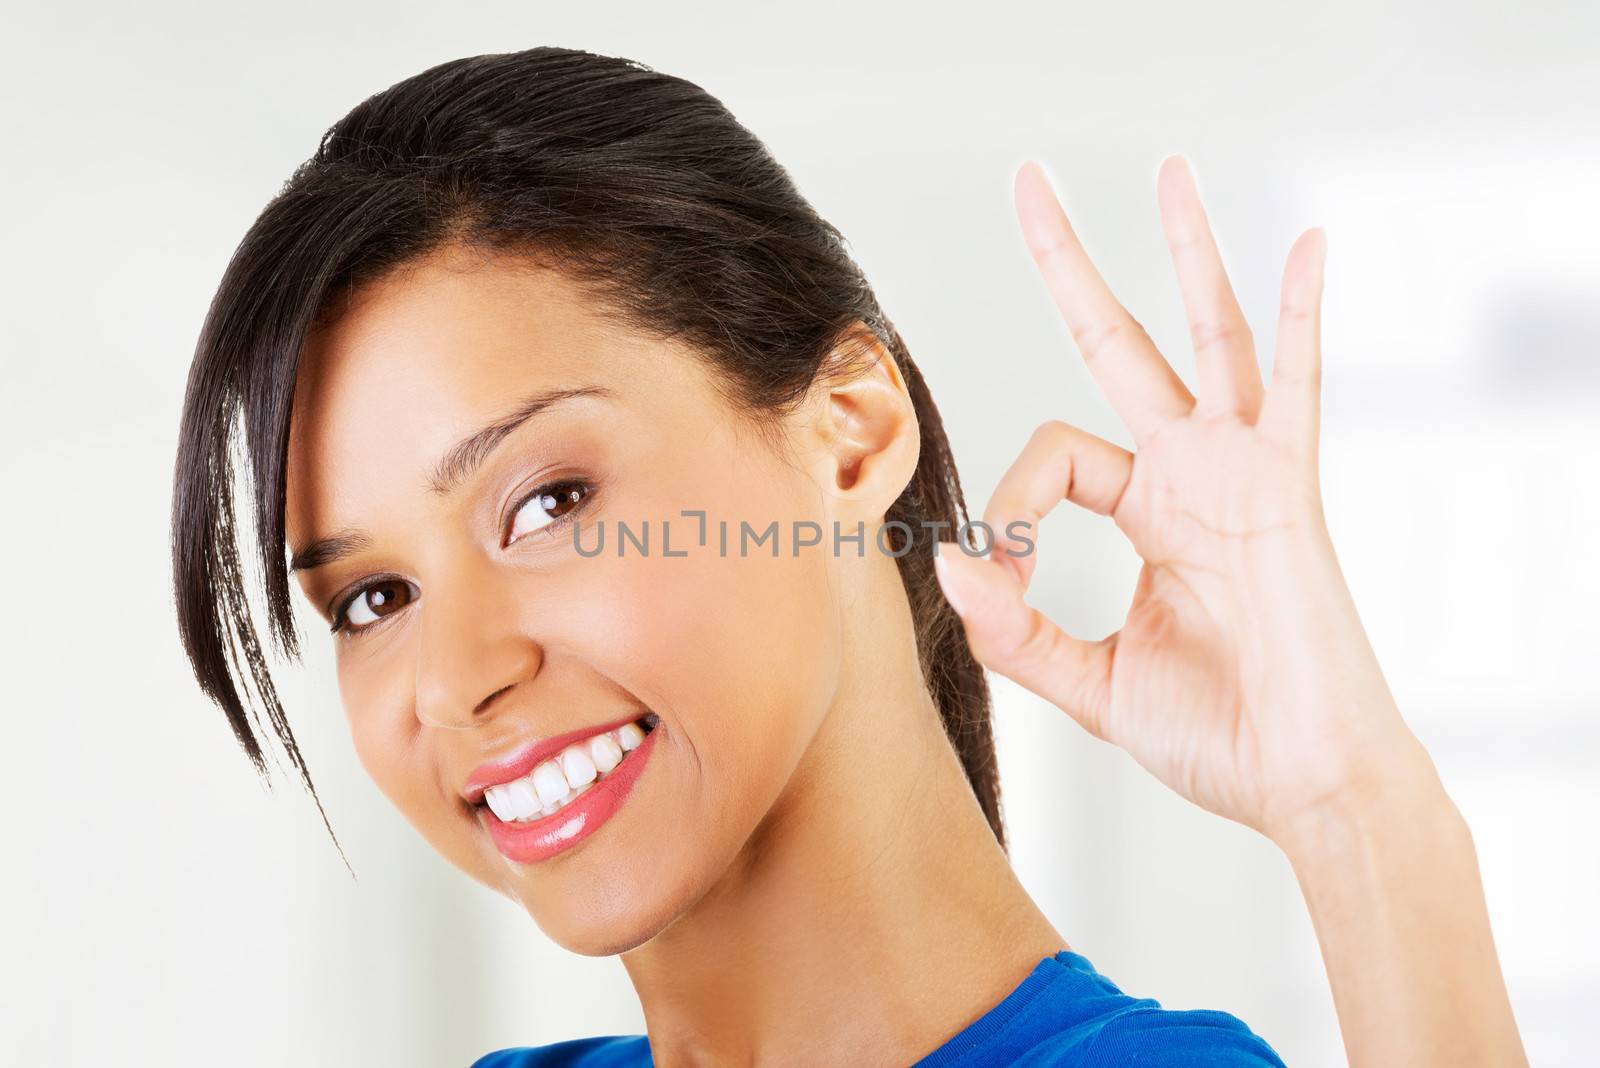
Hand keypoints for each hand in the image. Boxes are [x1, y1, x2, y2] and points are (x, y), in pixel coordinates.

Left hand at [933, 156, 1433, 843]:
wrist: (1304, 784)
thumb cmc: (1217, 734)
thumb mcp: (1092, 683)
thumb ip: (1015, 631)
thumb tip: (945, 562)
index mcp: (1145, 511)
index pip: (1052, 460)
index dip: (1009, 506)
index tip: (1000, 574)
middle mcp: (1189, 474)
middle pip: (1118, 344)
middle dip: (1073, 266)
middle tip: (1028, 183)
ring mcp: (1239, 472)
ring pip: (1207, 335)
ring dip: (1187, 253)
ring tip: (1167, 169)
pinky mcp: (1287, 489)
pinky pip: (1296, 386)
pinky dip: (1303, 316)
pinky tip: (1308, 244)